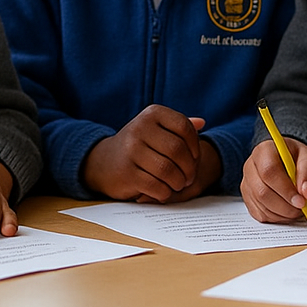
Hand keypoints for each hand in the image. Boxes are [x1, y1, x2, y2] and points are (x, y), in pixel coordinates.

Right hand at [80, 105, 219, 202]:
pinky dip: (165, 192)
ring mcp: (131, 150)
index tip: (195, 157)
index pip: (184, 127)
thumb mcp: (156, 129)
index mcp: (152, 114)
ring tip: (178, 184)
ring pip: (168, 170)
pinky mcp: (126, 173)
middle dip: (189, 168)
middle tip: (189, 177)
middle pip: (178, 150)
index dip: (195, 145)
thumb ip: (178, 127)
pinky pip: (156, 186)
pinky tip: (164, 191)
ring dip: (178, 182)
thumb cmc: (139, 145)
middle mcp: (139, 128)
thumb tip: (202, 123)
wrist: (104, 162)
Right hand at [241, 138, 306, 222]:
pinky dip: (277, 218)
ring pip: (261, 206)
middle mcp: (250, 166)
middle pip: (262, 191)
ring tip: (297, 208)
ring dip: (283, 213)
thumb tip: (306, 192)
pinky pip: (260, 214)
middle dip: (285, 205)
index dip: (285, 189)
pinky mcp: (248, 199)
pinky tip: (287, 211)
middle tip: (302, 208)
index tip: (301, 201)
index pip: (269, 171)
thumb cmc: (296, 160)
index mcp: (264, 150)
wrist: (289, 164)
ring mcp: (247, 184)